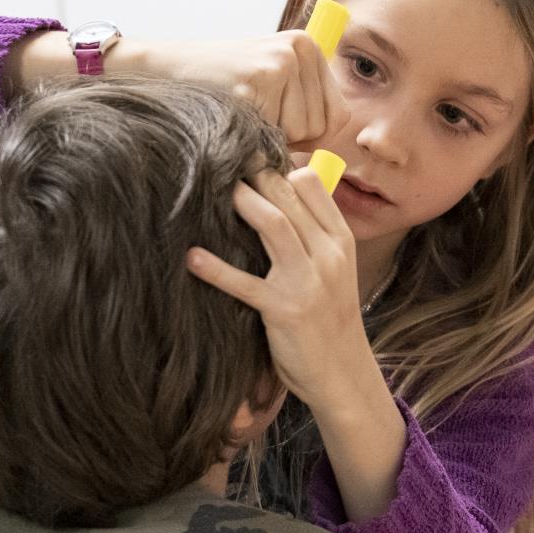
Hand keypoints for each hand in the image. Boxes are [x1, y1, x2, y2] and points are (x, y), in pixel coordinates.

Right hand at [124, 32, 348, 149]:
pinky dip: (252, 137)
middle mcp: (299, 49)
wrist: (164, 69)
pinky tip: (232, 113)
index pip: (339, 115)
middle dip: (290, 137)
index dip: (314, 136)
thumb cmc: (222, 85)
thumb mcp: (271, 83)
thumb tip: (331, 158)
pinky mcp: (256, 81)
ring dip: (270, 137)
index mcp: (308, 47)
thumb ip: (304, 107)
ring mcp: (278, 63)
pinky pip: (272, 133)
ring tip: (243, 110)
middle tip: (255, 114)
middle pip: (322, 127)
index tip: (283, 128)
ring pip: (300, 133)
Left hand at [185, 168, 371, 410]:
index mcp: (341, 240)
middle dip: (255, 175)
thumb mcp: (336, 269)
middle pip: (290, 196)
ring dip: (242, 203)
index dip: (280, 166)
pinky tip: (192, 257)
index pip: (313, 184)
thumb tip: (283, 193)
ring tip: (214, 190)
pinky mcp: (283, 310)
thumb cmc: (330, 317)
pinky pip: (244, 283)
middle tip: (223, 161)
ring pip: (274, 225)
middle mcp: (328, 254)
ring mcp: (308, 281)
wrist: (342, 372)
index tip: (252, 160)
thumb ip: (315, 233)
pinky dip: (216, 269)